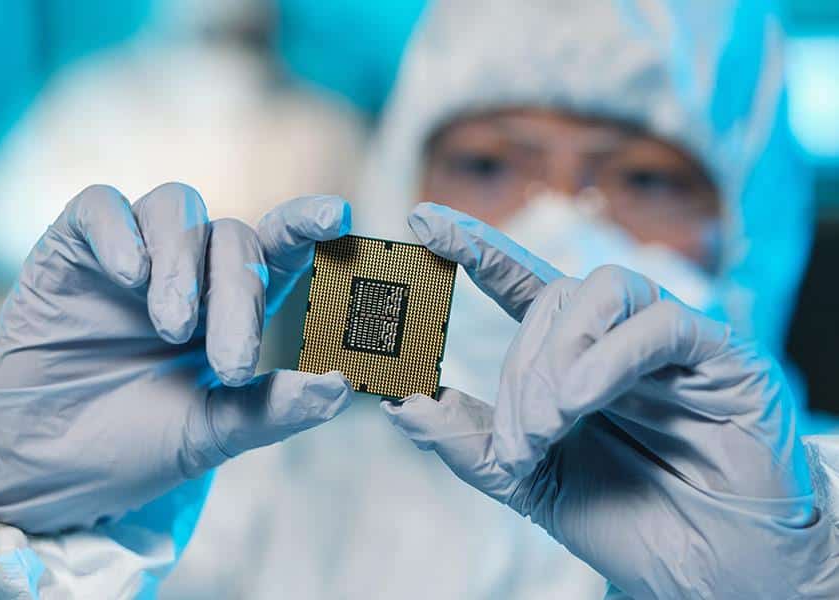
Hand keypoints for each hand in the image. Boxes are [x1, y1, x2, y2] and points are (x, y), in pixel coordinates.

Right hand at [0, 183, 353, 533]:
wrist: (46, 468)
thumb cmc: (136, 443)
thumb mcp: (212, 433)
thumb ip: (271, 409)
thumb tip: (339, 386)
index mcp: (232, 306)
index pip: (278, 248)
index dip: (306, 224)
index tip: (337, 216)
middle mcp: (189, 271)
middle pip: (232, 237)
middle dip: (239, 295)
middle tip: (228, 362)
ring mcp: (131, 256)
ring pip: (176, 207)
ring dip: (183, 262)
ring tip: (171, 325)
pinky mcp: (72, 251)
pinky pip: (101, 206)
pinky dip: (120, 231)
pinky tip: (128, 275)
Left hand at [383, 203, 834, 598]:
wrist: (711, 571)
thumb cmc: (626, 519)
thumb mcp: (528, 480)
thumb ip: (467, 440)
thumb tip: (397, 402)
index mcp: (572, 355)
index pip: (518, 282)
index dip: (474, 247)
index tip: (421, 218)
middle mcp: (617, 334)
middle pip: (552, 297)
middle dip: (523, 369)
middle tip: (523, 442)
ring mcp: (670, 338)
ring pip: (601, 290)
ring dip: (560, 357)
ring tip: (554, 422)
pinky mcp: (723, 354)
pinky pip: (660, 323)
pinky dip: (609, 358)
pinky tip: (585, 400)